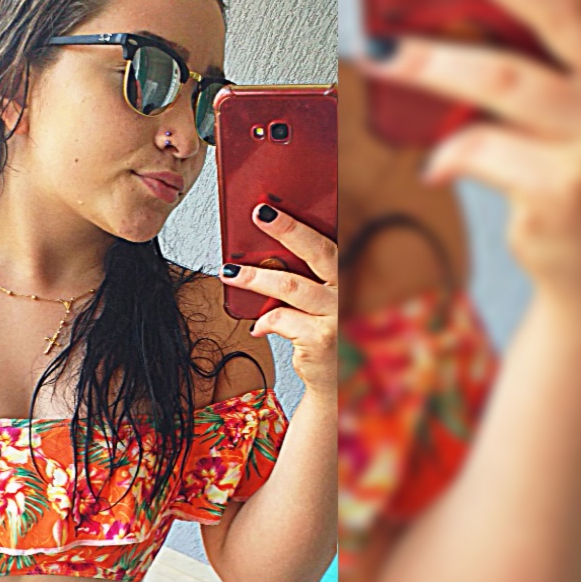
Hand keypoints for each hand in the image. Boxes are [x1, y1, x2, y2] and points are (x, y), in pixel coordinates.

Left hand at [220, 203, 337, 398]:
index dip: (314, 219)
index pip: (335, 239)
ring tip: (229, 272)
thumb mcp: (321, 302)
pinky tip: (258, 327)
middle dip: (288, 228)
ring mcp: (338, 314)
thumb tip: (269, 252)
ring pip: (290, 286)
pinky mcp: (322, 338)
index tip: (289, 201)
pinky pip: (282, 319)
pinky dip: (264, 321)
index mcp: (351, 274)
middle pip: (319, 250)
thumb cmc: (322, 333)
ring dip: (255, 277)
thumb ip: (308, 277)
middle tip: (260, 213)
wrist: (333, 380)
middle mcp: (351, 290)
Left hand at [359, 0, 580, 316]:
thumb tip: (452, 28)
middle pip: (560, 11)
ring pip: (504, 82)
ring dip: (431, 64)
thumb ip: (544, 70)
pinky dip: (450, 153)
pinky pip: (481, 151)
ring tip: (377, 54)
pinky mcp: (563, 191)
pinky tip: (437, 167)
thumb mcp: (578, 114)